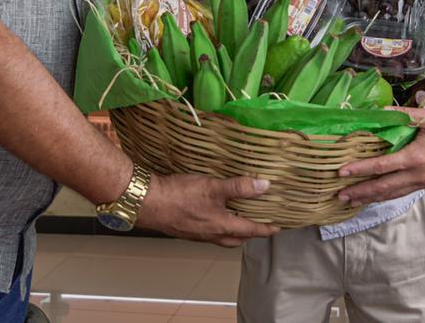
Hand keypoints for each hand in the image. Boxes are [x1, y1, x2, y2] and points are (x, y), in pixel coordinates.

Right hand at [135, 173, 279, 247]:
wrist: (147, 203)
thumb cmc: (179, 196)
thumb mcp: (213, 187)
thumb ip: (239, 187)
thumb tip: (264, 185)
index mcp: (222, 227)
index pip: (251, 230)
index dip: (266, 228)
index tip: (278, 228)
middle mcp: (210, 234)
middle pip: (237, 238)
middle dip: (250, 233)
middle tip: (260, 223)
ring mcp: (197, 233)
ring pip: (222, 235)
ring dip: (233, 229)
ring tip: (238, 215)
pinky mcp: (185, 228)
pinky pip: (208, 230)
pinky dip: (217, 224)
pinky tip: (213, 211)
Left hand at [337, 107, 424, 206]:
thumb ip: (405, 114)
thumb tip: (382, 110)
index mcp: (415, 158)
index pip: (381, 166)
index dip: (360, 169)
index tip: (342, 172)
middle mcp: (417, 175)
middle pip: (383, 188)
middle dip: (360, 193)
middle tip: (340, 196)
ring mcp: (424, 182)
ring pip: (393, 194)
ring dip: (372, 198)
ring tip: (354, 201)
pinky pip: (404, 193)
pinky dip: (388, 196)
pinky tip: (380, 196)